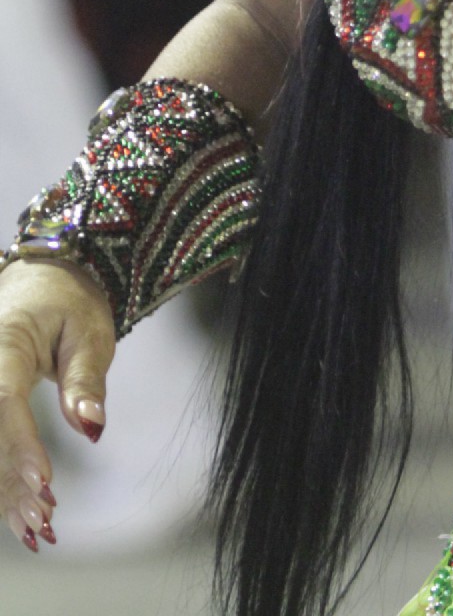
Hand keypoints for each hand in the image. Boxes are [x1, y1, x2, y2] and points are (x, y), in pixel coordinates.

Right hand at [0, 258, 114, 550]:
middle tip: (44, 518)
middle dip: (9, 480)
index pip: (4, 399)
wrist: (39, 278)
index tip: (43, 482)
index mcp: (4, 343)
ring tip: (37, 526)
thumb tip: (92, 427)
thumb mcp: (90, 330)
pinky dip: (0, 481)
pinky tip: (20, 516)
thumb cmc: (69, 301)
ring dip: (2, 489)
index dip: (20, 444)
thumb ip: (86, 380)